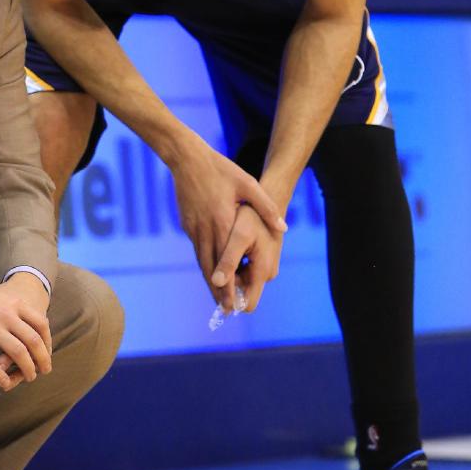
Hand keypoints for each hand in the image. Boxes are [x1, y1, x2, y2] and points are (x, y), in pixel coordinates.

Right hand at [0, 274, 51, 391]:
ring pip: (17, 353)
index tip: (47, 352)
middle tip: (45, 370)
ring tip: (30, 377)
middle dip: (43, 359)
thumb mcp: (2, 297)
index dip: (48, 341)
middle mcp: (6, 315)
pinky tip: (5, 384)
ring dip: (28, 369)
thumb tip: (36, 327)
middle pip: (33, 340)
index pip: (41, 324)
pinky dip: (0, 376)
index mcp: (14, 303)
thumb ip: (17, 311)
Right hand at [171, 136, 286, 292]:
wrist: (186, 158)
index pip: (225, 261)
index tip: (234, 302)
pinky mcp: (187, 224)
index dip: (229, 284)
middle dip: (218, 291)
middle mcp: (205, 229)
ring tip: (216, 298)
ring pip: (201, 260)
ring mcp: (193, 228)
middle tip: (225, 311)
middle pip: (211, 267)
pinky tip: (208, 271)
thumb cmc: (220, 169)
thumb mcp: (248, 184)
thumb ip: (266, 207)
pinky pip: (196, 248)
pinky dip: (203, 264)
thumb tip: (283, 228)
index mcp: (222, 222)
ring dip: (209, 281)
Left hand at [211, 203, 283, 314]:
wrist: (268, 200)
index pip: (247, 304)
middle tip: (211, 272)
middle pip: (243, 293)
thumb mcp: (239, 236)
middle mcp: (268, 273)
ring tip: (216, 259)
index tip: (214, 299)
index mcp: (263, 269)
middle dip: (227, 288)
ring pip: (242, 282)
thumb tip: (215, 282)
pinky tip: (222, 253)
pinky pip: (245, 271)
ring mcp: (266, 268)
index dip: (230, 303)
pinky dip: (233, 266)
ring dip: (229, 276)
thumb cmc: (252, 216)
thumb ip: (229, 260)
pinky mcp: (262, 261)